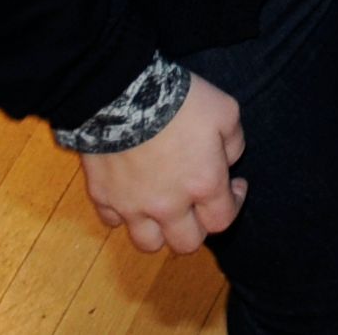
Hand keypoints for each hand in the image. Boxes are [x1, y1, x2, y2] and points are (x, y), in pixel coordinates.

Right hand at [83, 75, 244, 255]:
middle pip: (186, 243)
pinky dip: (124, 214)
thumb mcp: (225, 110)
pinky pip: (113, 221)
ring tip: (163, 210)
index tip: (232, 186)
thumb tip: (229, 161)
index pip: (223, 220)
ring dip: (159, 231)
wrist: (121, 93)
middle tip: (197, 203)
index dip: (233, 205)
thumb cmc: (179, 100)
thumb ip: (234, 142)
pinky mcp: (103, 197)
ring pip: (148, 243)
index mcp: (203, 184)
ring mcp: (132, 205)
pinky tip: (133, 194)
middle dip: (197, 226)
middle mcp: (168, 205)